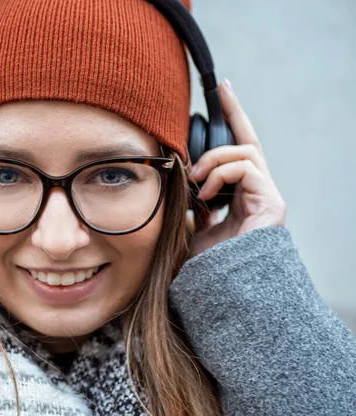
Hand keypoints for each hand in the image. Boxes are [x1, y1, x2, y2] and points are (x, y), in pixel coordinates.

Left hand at [187, 79, 285, 258]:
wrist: (223, 291)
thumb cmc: (210, 266)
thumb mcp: (192, 229)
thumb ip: (190, 206)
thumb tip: (180, 185)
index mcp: (238, 196)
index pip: (236, 153)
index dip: (232, 123)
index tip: (222, 93)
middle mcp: (255, 192)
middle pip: (248, 142)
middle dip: (236, 112)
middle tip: (222, 87)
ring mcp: (266, 196)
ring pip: (246, 152)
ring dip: (215, 159)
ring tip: (196, 179)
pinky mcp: (271, 202)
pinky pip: (247, 169)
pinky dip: (221, 175)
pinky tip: (205, 194)